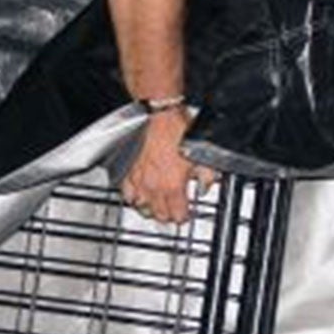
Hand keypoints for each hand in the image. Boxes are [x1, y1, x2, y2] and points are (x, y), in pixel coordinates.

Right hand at [119, 107, 217, 224]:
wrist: (160, 116)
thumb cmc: (178, 131)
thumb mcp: (201, 155)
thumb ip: (206, 177)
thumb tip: (204, 187)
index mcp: (173, 186)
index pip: (178, 216)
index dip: (184, 216)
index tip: (186, 213)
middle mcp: (154, 186)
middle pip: (159, 215)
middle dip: (168, 215)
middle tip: (174, 210)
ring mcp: (139, 179)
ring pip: (141, 207)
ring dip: (150, 208)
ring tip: (157, 205)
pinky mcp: (129, 170)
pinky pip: (127, 192)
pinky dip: (133, 196)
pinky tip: (138, 195)